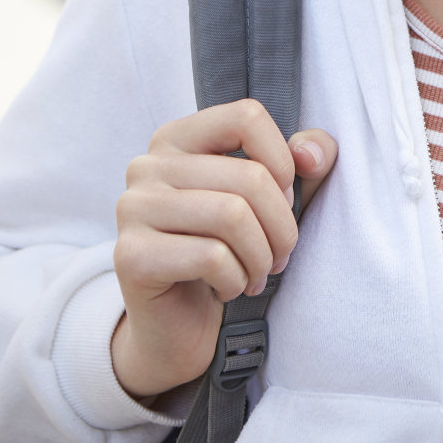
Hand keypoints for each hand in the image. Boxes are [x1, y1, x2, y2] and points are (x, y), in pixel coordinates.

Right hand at [111, 100, 336, 404]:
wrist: (178, 325)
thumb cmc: (230, 250)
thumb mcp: (276, 199)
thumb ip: (307, 162)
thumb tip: (311, 154)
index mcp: (178, 138)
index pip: (246, 116)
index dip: (282, 161)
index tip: (284, 201)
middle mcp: (147, 165)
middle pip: (249, 177)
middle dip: (281, 227)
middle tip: (280, 256)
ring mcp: (133, 208)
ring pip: (232, 216)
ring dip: (261, 257)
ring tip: (257, 274)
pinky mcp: (131, 256)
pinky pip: (211, 257)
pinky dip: (236, 280)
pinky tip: (229, 289)